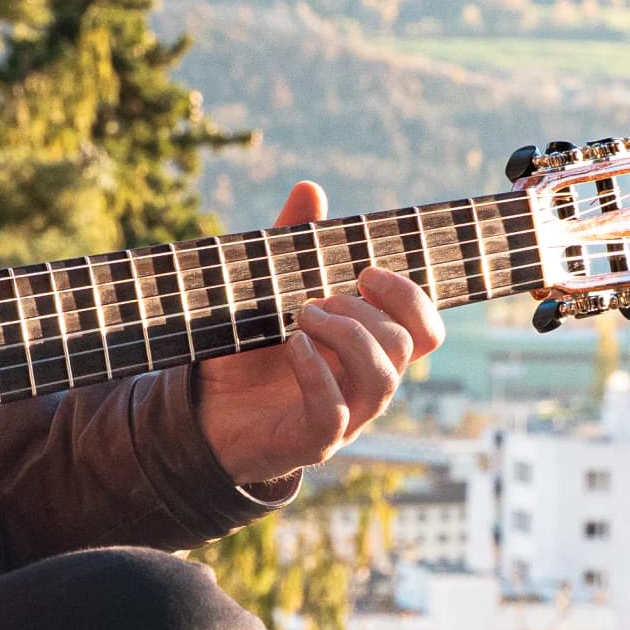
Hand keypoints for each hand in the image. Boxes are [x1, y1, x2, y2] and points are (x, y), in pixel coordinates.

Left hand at [195, 181, 443, 484]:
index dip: (411, 297)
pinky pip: (334, 412)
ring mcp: (347, 418)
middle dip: (364, 310)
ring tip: (301, 317)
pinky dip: (315, 371)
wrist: (204, 416)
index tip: (366, 272)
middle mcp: (368, 387)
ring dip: (347, 335)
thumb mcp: (269, 292)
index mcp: (371, 352)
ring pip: (383, 379)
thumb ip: (292, 245)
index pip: (426, 331)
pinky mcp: (313, 441)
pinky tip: (291, 347)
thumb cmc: (249, 355)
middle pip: (407, 347)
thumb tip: (311, 189)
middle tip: (315, 299)